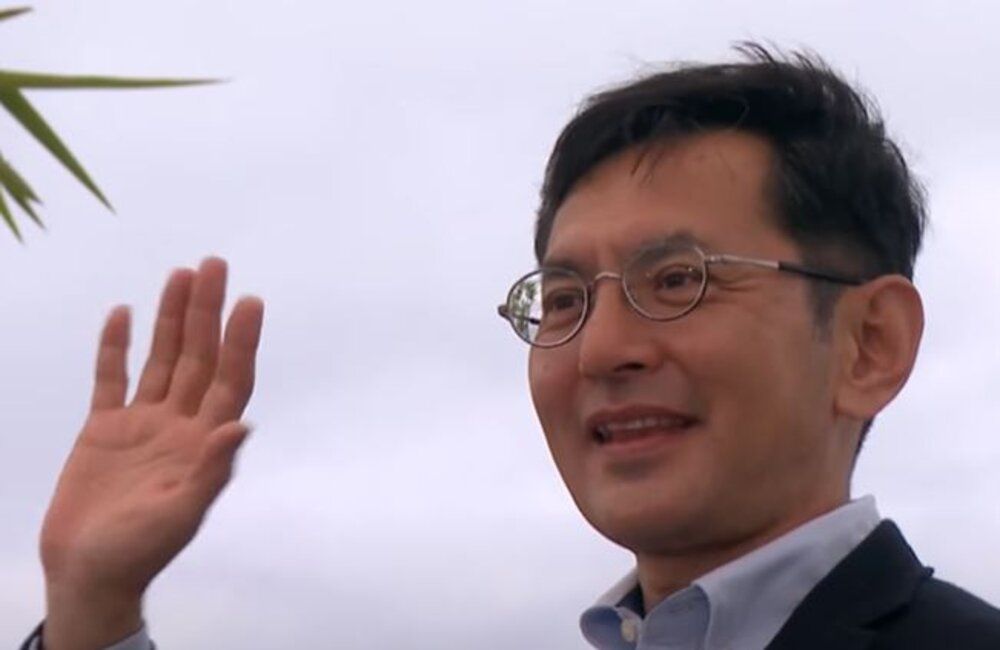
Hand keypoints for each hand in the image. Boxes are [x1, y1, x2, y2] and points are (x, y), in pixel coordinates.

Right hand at [39, 258, 263, 649]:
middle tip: (214, 264)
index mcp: (203, 443)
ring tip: (181, 274)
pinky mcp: (103, 429)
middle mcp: (178, 424)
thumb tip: (242, 424)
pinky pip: (111, 378)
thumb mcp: (180, 514)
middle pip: (198, 357)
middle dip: (206, 312)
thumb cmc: (138, 552)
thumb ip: (211, 470)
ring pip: (162, 359)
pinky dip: (116, 347)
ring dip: (171, 319)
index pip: (230, 380)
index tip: (250, 301)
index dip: (241, 342)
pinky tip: (124, 314)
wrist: (86, 572)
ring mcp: (142, 424)